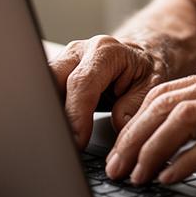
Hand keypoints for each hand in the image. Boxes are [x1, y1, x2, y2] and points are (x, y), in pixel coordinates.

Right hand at [49, 35, 166, 149]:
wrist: (142, 54)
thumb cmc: (147, 69)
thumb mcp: (153, 85)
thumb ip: (136, 105)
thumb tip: (119, 124)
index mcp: (105, 51)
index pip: (82, 83)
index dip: (76, 115)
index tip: (76, 141)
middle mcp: (79, 51)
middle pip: (52, 82)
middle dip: (53, 115)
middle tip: (61, 145)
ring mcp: (64, 61)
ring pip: (43, 87)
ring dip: (48, 115)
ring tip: (59, 142)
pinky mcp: (56, 75)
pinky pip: (45, 93)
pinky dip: (49, 114)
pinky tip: (57, 133)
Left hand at [103, 62, 195, 184]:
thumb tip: (176, 140)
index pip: (166, 92)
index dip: (136, 120)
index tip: (119, 148)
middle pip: (166, 104)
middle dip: (133, 137)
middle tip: (116, 167)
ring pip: (182, 120)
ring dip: (151, 149)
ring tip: (136, 176)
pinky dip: (184, 161)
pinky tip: (169, 178)